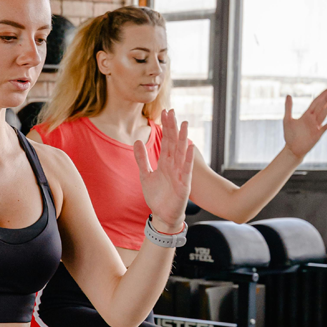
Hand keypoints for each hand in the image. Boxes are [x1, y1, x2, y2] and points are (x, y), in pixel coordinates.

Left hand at [135, 107, 195, 227]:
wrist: (163, 215)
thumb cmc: (157, 196)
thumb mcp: (145, 175)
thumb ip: (142, 158)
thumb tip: (137, 140)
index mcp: (165, 162)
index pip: (166, 141)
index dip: (165, 127)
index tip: (164, 113)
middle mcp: (173, 165)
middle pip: (173, 143)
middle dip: (172, 128)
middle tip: (172, 111)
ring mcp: (180, 174)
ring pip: (181, 153)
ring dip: (183, 138)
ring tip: (184, 124)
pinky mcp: (184, 184)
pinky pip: (185, 169)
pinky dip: (187, 158)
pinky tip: (189, 146)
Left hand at [282, 89, 326, 157]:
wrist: (292, 149)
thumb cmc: (290, 135)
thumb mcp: (287, 119)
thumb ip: (288, 107)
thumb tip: (289, 94)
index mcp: (306, 115)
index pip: (315, 103)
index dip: (321, 96)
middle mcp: (313, 119)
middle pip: (321, 107)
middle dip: (326, 99)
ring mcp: (316, 126)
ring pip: (324, 114)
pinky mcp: (318, 134)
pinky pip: (326, 126)